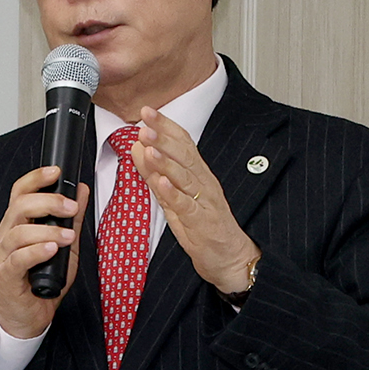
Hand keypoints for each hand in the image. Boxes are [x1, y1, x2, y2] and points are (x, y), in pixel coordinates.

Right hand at [0, 164, 88, 341]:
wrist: (29, 317)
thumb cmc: (42, 281)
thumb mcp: (64, 246)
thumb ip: (71, 219)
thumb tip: (82, 191)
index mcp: (17, 224)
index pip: (20, 192)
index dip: (36, 178)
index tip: (57, 171)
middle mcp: (6, 236)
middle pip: (19, 206)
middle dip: (48, 201)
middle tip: (71, 207)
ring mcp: (4, 256)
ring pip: (19, 232)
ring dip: (48, 230)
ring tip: (68, 236)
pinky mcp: (6, 276)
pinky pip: (18, 259)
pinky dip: (36, 251)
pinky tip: (51, 249)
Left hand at [126, 107, 257, 295]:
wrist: (230, 258)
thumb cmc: (204, 227)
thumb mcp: (174, 197)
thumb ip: (156, 173)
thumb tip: (138, 148)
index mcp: (198, 174)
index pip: (183, 143)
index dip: (165, 126)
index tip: (147, 112)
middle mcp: (203, 183)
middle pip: (184, 154)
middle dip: (163, 137)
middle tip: (144, 123)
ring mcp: (204, 202)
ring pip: (184, 176)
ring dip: (165, 160)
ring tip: (149, 146)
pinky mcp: (202, 223)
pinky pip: (186, 206)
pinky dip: (173, 193)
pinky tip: (161, 182)